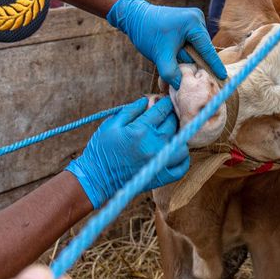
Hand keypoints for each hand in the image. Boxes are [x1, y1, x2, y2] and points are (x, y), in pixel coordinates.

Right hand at [67, 97, 189, 207]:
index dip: (165, 102)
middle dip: (170, 116)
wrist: (97, 178)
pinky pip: (182, 166)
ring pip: (182, 143)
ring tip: (169, 134)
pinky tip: (174, 151)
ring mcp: (159, 162)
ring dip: (178, 136)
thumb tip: (148, 100)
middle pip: (173, 123)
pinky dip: (182, 157)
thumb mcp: (112, 124)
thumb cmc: (102, 149)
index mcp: (140, 130)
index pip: (163, 110)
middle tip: (165, 116)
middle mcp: (153, 145)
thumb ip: (132, 110)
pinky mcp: (161, 177)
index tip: (163, 102)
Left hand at [106, 0, 226, 88]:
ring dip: (188, 55)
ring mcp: (193, 17)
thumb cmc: (147, 34)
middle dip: (194, 60)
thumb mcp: (160, 57)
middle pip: (202, 48)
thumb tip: (182, 86)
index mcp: (193, 23)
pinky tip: (174, 52)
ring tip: (173, 57)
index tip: (223, 77)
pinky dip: (184, 49)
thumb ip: (172, 74)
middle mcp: (197, 17)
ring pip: (196, 45)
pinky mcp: (188, 20)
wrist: (134, 17)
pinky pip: (191, 41)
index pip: (207, 50)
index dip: (214, 65)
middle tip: (185, 70)